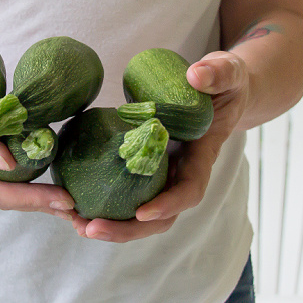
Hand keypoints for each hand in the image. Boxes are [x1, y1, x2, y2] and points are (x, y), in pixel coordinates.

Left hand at [71, 51, 249, 242]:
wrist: (221, 91)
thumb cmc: (226, 83)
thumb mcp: (229, 73)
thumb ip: (218, 73)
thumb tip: (195, 75)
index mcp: (202, 157)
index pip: (189, 191)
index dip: (167, 205)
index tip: (141, 213)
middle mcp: (182, 174)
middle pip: (159, 218)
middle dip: (126, 229)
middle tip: (90, 228)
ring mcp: (163, 175)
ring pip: (140, 213)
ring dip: (109, 224)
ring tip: (75, 224)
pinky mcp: (145, 169)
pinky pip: (126, 193)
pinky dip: (102, 203)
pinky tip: (73, 204)